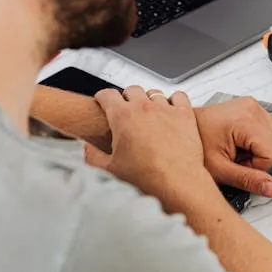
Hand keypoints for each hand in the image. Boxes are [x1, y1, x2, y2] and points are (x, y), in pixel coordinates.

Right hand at [85, 86, 207, 193]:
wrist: (176, 181)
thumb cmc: (145, 177)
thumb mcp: (110, 169)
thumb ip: (93, 156)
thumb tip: (86, 149)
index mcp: (122, 117)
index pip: (107, 94)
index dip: (102, 97)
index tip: (103, 101)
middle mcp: (144, 107)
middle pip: (132, 90)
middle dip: (126, 97)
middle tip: (126, 109)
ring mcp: (165, 109)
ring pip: (154, 93)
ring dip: (149, 100)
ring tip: (148, 113)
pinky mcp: (184, 114)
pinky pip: (178, 96)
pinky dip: (174, 100)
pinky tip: (171, 109)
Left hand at [194, 98, 271, 197]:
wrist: (184, 128)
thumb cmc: (196, 145)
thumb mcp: (220, 169)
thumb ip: (248, 180)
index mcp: (245, 120)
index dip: (257, 166)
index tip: (237, 164)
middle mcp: (252, 108)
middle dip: (259, 157)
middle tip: (235, 157)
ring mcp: (252, 105)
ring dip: (261, 148)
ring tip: (237, 149)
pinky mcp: (252, 106)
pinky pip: (270, 129)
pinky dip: (259, 139)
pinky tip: (240, 141)